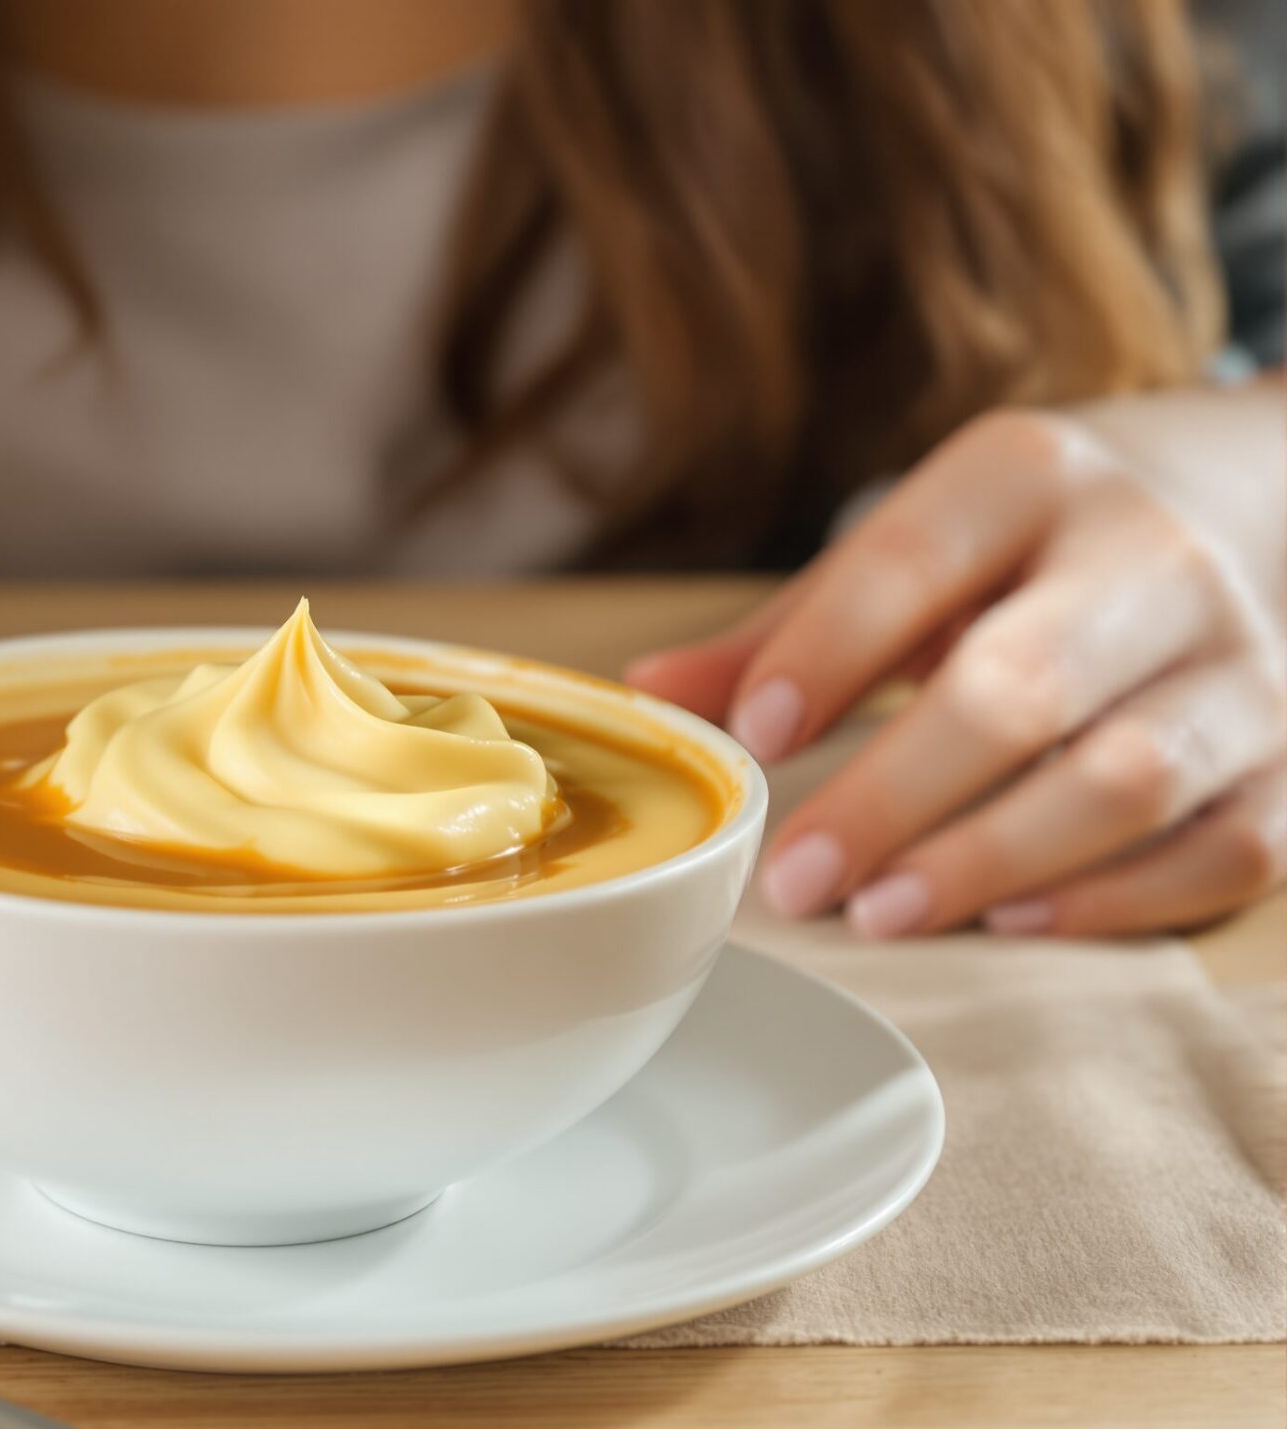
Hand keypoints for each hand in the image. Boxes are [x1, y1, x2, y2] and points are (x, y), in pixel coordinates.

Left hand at [627, 391, 1286, 937]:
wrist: (1254, 500)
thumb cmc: (1037, 545)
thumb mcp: (921, 543)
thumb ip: (793, 627)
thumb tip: (648, 697)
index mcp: (1030, 479)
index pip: (912, 561)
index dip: (824, 655)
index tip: (749, 741)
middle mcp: (1151, 557)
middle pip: (1020, 688)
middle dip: (892, 795)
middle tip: (795, 880)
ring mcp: (1241, 662)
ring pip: (1126, 778)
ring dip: (990, 859)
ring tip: (880, 915)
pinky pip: (1223, 849)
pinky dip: (1118, 899)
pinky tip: (1015, 921)